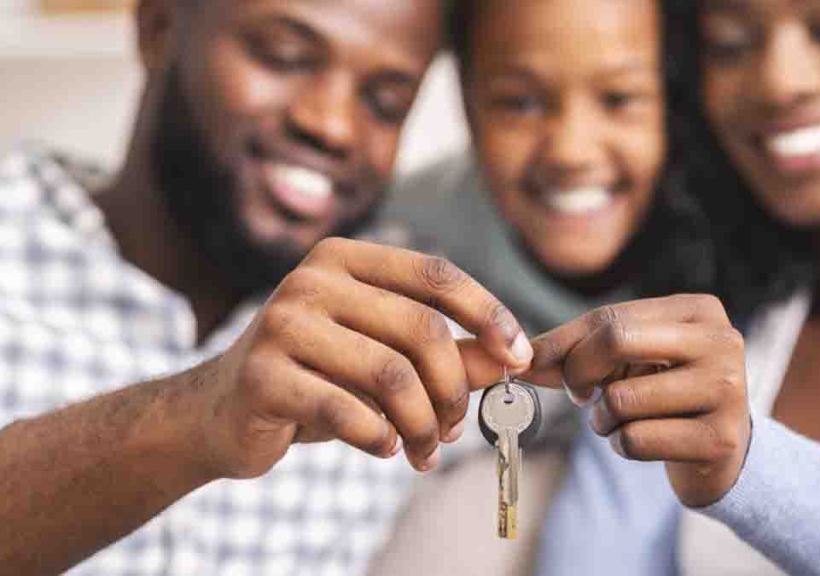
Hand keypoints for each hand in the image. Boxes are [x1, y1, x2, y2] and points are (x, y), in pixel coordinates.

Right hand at [193, 238, 531, 478]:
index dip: (488, 314)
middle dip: (452, 390)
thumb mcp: (382, 355)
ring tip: (425, 450)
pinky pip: (346, 412)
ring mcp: (282, 323)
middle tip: (455, 429)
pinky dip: (379, 438)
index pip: (435, 275)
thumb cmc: (317, 377)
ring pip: (389, 375)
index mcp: (346, 259)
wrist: (223, 410)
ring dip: (422, 424)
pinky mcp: (262, 376)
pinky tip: (386, 449)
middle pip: (420, 329)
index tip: (520, 358)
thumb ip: (446, 353)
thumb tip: (513, 360)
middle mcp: (311, 280)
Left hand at [526, 295, 749, 506]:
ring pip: (621, 400)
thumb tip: (524, 357)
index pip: (611, 317)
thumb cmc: (665, 394)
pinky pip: (636, 440)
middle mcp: (721, 341)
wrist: (722, 452)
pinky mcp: (719, 438)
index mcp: (698, 310)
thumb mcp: (629, 360)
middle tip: (578, 394)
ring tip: (622, 421)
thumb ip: (578, 350)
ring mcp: (726, 390)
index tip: (538, 366)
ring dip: (603, 419)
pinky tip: (644, 442)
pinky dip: (622, 445)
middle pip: (616, 341)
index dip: (564, 344)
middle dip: (578, 372)